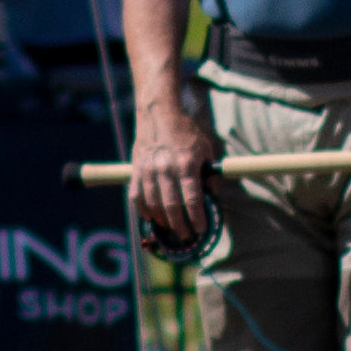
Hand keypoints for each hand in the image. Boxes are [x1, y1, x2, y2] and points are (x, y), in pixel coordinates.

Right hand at [129, 102, 216, 245]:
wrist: (158, 114)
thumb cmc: (185, 132)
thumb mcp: (206, 149)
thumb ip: (211, 174)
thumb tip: (213, 197)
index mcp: (186, 164)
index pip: (192, 200)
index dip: (196, 218)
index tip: (200, 229)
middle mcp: (166, 169)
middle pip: (171, 207)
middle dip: (180, 226)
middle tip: (186, 236)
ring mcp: (148, 170)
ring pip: (153, 205)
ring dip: (162, 221)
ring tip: (170, 229)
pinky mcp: (136, 170)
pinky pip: (136, 197)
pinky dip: (143, 210)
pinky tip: (151, 217)